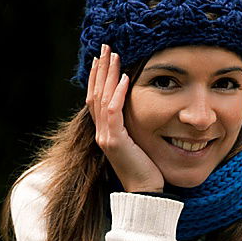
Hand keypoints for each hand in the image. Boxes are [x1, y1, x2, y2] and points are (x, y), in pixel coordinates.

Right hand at [87, 44, 164, 192]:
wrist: (145, 193)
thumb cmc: (146, 170)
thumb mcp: (138, 143)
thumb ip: (133, 127)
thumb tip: (139, 110)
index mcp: (105, 133)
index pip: (96, 99)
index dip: (97, 78)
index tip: (102, 59)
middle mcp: (101, 133)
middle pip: (95, 94)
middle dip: (100, 69)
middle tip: (106, 47)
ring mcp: (105, 137)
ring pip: (101, 99)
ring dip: (108, 75)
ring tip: (114, 56)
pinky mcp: (114, 142)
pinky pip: (113, 112)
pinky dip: (117, 94)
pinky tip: (124, 78)